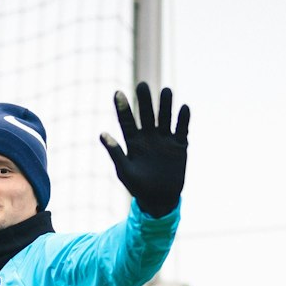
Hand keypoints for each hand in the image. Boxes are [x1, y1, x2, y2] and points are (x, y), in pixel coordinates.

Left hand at [99, 82, 188, 217]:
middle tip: (142, 86)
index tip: (117, 93)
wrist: (159, 200)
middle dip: (145, 100)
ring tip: (166, 91)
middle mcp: (149, 135)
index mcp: (133, 141)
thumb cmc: (138, 187)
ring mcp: (165, 139)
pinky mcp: (180, 145)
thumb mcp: (124, 171)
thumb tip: (102, 134)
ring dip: (166, 104)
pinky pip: (182, 129)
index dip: (122, 108)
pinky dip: (184, 119)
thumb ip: (115, 153)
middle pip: (147, 113)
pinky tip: (184, 108)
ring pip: (165, 117)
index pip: (127, 120)